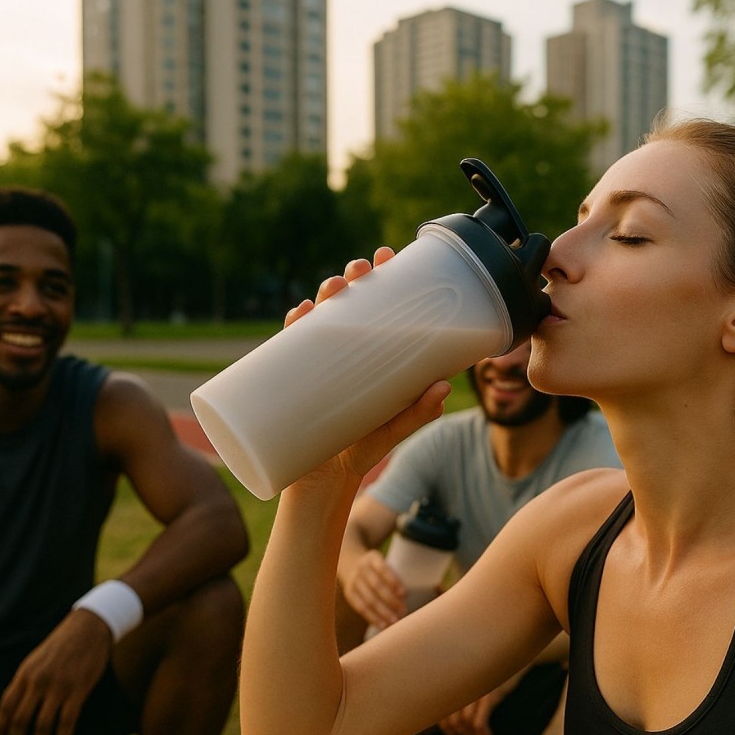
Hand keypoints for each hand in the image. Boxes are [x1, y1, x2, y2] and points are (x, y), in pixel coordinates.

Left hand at [0, 610, 112, 734]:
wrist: (90, 625)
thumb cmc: (64, 642)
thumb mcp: (38, 658)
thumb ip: (27, 680)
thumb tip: (16, 706)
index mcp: (26, 672)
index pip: (6, 706)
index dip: (0, 728)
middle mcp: (39, 681)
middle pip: (20, 720)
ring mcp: (59, 686)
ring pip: (42, 726)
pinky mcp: (79, 689)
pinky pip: (66, 722)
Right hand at [285, 248, 450, 482]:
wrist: (324, 479)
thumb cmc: (364, 449)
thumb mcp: (394, 429)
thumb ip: (417, 412)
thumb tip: (443, 386)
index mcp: (373, 354)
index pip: (380, 306)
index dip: (384, 277)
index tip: (388, 255)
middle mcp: (346, 351)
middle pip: (350, 303)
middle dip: (354, 279)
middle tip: (361, 270)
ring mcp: (319, 361)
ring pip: (321, 316)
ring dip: (326, 295)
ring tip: (334, 288)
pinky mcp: (294, 376)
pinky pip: (291, 344)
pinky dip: (295, 326)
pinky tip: (300, 315)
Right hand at [344, 549, 406, 629]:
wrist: (350, 563)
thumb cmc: (376, 568)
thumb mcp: (382, 563)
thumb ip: (392, 578)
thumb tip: (405, 599)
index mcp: (372, 558)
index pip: (383, 569)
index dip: (394, 581)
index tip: (405, 594)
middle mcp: (361, 568)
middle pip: (376, 586)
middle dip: (391, 600)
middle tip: (403, 611)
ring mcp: (353, 581)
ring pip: (369, 599)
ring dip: (383, 612)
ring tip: (395, 621)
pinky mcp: (349, 593)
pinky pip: (361, 608)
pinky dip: (373, 618)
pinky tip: (383, 625)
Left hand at [437, 678, 522, 734]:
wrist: (507, 657)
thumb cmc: (485, 671)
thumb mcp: (470, 682)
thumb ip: (457, 696)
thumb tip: (450, 725)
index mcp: (451, 682)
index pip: (441, 710)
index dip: (446, 728)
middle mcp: (459, 684)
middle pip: (454, 719)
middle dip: (462, 732)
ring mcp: (474, 689)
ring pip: (466, 722)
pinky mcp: (489, 694)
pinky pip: (479, 722)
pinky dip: (482, 733)